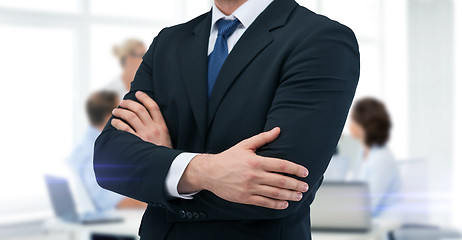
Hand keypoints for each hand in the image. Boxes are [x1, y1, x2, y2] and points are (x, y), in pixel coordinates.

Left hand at [111, 91, 172, 147]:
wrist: (165, 166)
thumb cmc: (164, 153)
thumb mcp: (166, 138)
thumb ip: (158, 128)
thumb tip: (147, 118)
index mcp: (162, 126)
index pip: (153, 107)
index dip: (145, 98)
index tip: (138, 93)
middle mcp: (153, 128)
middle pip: (140, 109)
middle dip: (129, 103)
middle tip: (122, 102)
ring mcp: (145, 135)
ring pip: (131, 116)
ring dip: (121, 111)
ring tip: (115, 111)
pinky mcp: (137, 142)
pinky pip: (125, 128)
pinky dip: (118, 123)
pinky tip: (114, 122)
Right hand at [178, 127, 308, 209]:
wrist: (210, 172)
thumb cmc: (228, 158)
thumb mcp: (245, 145)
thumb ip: (263, 138)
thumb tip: (278, 130)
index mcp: (256, 161)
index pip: (281, 165)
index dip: (295, 169)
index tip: (305, 172)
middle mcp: (254, 175)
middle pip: (281, 181)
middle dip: (296, 184)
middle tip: (305, 187)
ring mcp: (250, 188)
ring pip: (274, 193)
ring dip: (289, 195)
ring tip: (298, 196)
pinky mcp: (245, 198)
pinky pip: (264, 202)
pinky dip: (276, 204)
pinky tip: (284, 204)